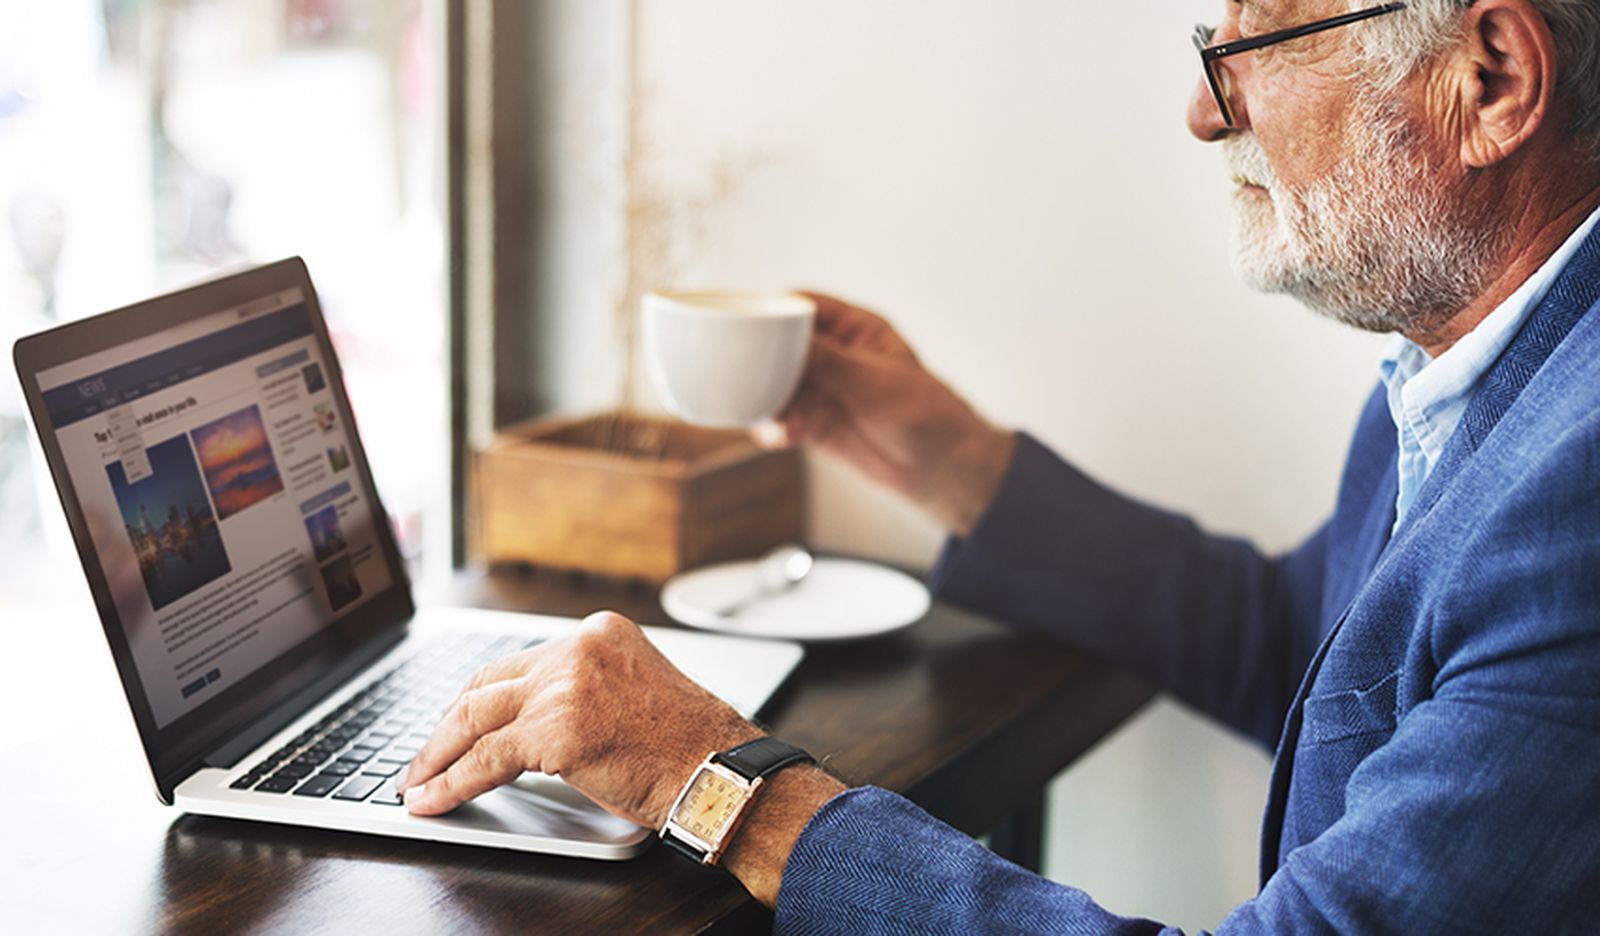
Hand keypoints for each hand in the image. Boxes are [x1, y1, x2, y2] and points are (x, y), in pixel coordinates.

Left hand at [395, 612, 761, 825]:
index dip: (479, 698)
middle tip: (423, 756)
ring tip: (415, 781)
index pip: (517, 662)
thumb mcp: (635, 692)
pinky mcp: (555, 732)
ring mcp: (564, 687)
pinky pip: (485, 759)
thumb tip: (529, 723)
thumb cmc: (688, 746)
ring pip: (475, 717)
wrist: (719, 771)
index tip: (457, 722)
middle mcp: (578, 649)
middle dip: (447, 724)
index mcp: (598, 633)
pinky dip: (451, 782)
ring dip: (436, 753)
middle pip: (488, 683)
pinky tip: (432, 799)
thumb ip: (585, 691)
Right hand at [773, 292, 1016, 535]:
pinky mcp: (816, 425)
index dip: (776, 311)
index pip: (806, 307)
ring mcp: (823, 391)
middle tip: (750, 376)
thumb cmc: (927, 414)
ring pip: (776, 386)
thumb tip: (783, 340)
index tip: (751, 325)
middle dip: (762, 362)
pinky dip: (774, 428)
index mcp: (855, 330)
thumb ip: (828, 361)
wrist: (941, 469)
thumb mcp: (875, 381)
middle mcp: (833, 357)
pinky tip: (782, 436)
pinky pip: (782, 420)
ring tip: (772, 414)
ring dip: (766, 399)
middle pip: (781, 347)